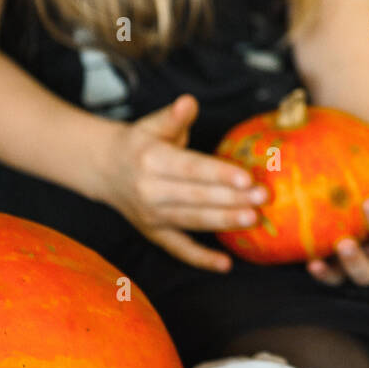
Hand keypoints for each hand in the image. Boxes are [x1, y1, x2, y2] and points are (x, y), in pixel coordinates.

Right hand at [97, 93, 269, 272]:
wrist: (104, 169)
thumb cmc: (140, 143)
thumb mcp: (152, 124)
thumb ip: (173, 116)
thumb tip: (188, 103)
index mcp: (151, 160)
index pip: (191, 169)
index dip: (219, 174)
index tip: (248, 178)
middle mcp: (149, 191)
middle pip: (196, 197)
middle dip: (231, 198)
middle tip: (263, 197)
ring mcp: (151, 216)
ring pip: (192, 221)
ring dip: (224, 222)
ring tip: (253, 218)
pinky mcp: (154, 233)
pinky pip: (179, 250)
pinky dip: (201, 259)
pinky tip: (226, 265)